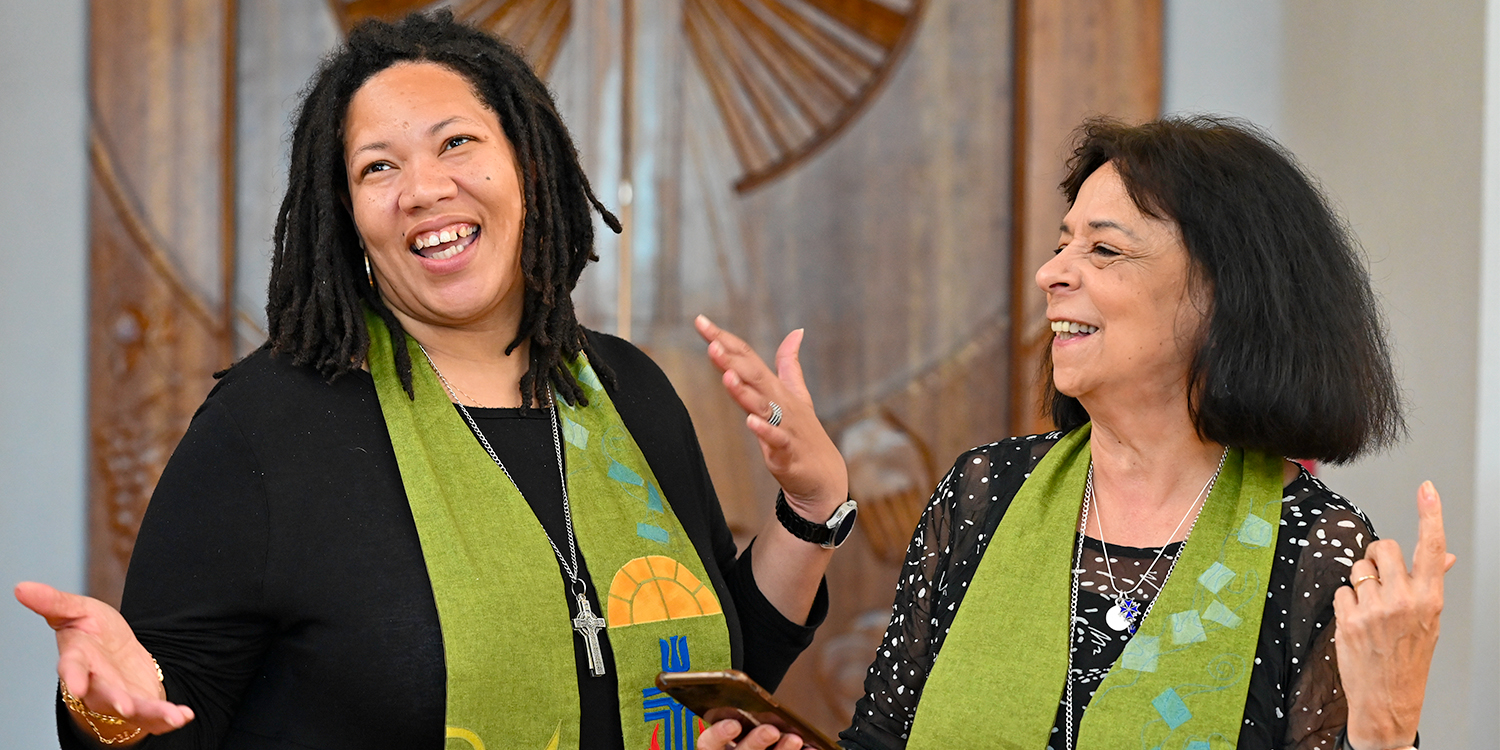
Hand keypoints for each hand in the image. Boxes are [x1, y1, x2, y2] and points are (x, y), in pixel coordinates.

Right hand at [14, 582, 194, 738]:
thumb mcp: (76, 611)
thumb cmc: (92, 634)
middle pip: (103, 695)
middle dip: (113, 700)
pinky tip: (184, 716)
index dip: (74, 677)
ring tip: (170, 716)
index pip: (72, 668)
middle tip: (124, 706)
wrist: (114, 655)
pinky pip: (154, 716)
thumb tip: (21, 587)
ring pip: (133, 710)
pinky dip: (168, 718)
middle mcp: (98, 683)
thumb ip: (53, 602)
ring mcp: (120, 696)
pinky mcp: (142, 703)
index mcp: (79, 659)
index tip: (77, 686)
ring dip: (149, 714)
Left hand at [695, 315, 848, 515]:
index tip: (700, 321)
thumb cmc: (805, 435)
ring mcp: (785, 428)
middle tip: (711, 343)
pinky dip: (764, 432)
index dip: (725, 340)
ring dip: (744, 392)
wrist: (825, 478)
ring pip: (763, 407)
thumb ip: (789, 364)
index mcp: (777, 389)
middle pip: (754, 377)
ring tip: (728, 376)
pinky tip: (751, 422)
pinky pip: (776, 440)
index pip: (749, 358)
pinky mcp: (787, 454)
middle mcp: (781, 403)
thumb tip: (796, 332)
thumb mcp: (798, 396)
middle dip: (732, 360)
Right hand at [696, 718, 806, 749]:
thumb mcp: (740, 725)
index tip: (734, 724)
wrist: (766, 747)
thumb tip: (761, 701)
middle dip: (755, 742)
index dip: (719, 734)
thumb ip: (746, 717)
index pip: (708, 744)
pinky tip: (812, 748)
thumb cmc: (751, 738)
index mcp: (718, 749)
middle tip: (771, 730)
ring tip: (795, 739)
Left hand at [1333, 481, 1454, 749]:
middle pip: (1383, 547)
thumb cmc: (1410, 659)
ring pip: (1359, 567)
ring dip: (1361, 581)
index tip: (1427, 488)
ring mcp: (1375, 609)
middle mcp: (1404, 600)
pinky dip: (1346, 602)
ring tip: (1371, 610)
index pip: (1432, 548)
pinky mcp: (1349, 618)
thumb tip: (1444, 555)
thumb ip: (1431, 584)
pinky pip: (1342, 590)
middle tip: (1381, 582)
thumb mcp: (1430, 621)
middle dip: (1378, 557)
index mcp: (1430, 599)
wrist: (1388, 701)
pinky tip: (1356, 623)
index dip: (1430, 514)